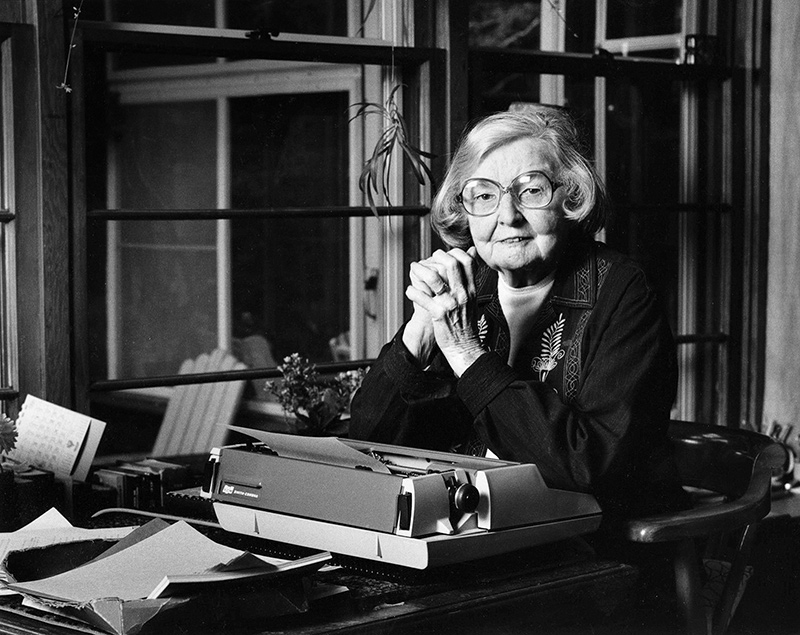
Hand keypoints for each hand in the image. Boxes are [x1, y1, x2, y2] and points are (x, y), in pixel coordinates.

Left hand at [404, 247, 484, 375]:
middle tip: (429, 258)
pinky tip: (410, 291)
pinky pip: (423, 298)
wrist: (464, 347)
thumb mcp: (472, 299)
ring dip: (420, 270)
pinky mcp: (439, 314)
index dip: (455, 253)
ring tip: (415, 268)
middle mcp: (462, 294)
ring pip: (434, 278)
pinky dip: (413, 292)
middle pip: (452, 265)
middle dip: (437, 257)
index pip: (468, 262)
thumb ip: (470, 278)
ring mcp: (451, 304)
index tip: (445, 254)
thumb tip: (471, 255)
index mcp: (471, 290)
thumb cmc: (465, 325)